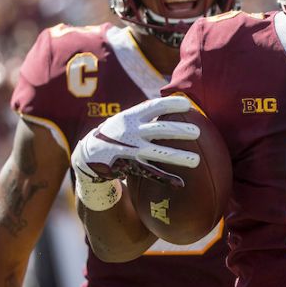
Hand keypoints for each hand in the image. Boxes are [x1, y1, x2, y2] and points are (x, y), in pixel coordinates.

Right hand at [71, 96, 200, 188]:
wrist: (88, 154)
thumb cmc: (115, 133)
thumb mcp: (125, 119)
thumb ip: (145, 114)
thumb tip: (174, 104)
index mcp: (131, 117)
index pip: (153, 107)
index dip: (171, 104)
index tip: (188, 105)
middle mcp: (131, 132)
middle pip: (159, 130)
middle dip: (179, 130)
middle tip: (197, 132)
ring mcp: (131, 150)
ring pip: (158, 153)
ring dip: (178, 157)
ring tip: (196, 160)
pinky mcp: (130, 166)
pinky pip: (151, 172)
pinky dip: (166, 178)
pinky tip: (180, 183)